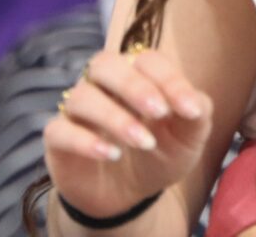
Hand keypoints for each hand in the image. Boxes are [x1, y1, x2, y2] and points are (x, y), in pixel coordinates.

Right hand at [43, 46, 212, 221]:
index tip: (191, 111)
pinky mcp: (58, 139)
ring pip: (82, 97)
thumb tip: (195, 102)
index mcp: (137, 74)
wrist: (129, 196)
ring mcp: (76, 110)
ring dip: (115, 117)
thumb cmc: (159, 154)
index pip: (148, 60)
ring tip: (143, 143)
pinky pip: (59, 130)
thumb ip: (198, 114)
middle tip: (159, 113)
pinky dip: (84, 140)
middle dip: (135, 86)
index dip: (170, 80)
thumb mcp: (188, 138)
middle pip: (105, 64)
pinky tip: (110, 154)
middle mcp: (102, 84)